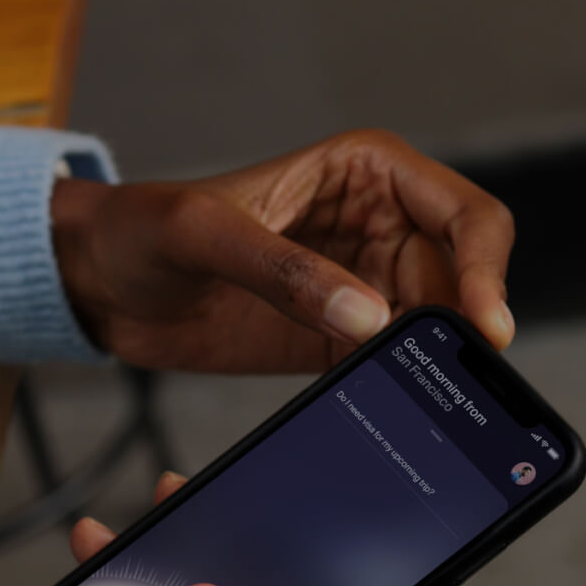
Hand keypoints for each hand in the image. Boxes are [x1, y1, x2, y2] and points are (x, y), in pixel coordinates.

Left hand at [51, 129, 514, 373]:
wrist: (98, 282)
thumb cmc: (141, 227)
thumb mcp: (203, 234)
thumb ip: (284, 271)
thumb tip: (370, 317)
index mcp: (366, 174)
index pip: (466, 215)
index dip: (486, 269)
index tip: (483, 325)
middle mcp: (379, 226)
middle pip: (463, 280)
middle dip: (466, 328)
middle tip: (454, 380)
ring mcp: (362, 287)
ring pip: (434, 330)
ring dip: (433, 365)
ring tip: (419, 400)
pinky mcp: (335, 339)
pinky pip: (389, 365)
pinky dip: (397, 389)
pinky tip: (388, 412)